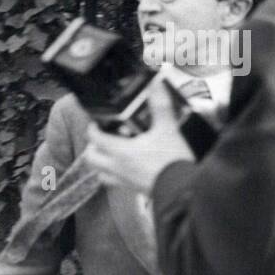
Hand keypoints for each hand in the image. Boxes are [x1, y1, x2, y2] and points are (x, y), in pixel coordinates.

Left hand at [85, 80, 194, 195]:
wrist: (183, 190)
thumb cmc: (172, 160)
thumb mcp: (168, 128)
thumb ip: (160, 106)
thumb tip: (155, 85)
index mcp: (121, 151)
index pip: (95, 138)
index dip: (92, 129)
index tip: (95, 124)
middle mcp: (117, 167)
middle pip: (91, 159)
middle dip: (92, 148)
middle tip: (100, 139)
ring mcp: (123, 181)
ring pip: (100, 173)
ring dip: (100, 164)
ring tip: (110, 154)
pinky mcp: (133, 190)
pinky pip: (114, 184)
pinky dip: (114, 175)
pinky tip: (126, 168)